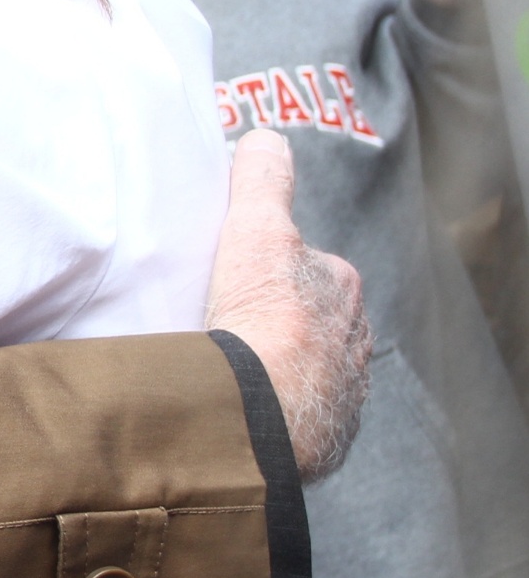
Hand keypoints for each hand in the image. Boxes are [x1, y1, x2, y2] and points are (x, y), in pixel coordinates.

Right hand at [204, 130, 371, 482]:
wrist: (263, 412)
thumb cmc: (265, 319)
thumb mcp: (257, 231)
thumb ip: (263, 182)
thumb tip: (266, 138)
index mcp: (342, 291)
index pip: (307, 269)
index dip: (271, 268)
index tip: (236, 277)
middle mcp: (353, 342)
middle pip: (309, 320)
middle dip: (277, 320)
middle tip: (224, 321)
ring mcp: (340, 394)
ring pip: (306, 369)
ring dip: (275, 367)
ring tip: (226, 368)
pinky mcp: (322, 439)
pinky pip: (296, 415)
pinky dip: (273, 410)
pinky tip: (239, 406)